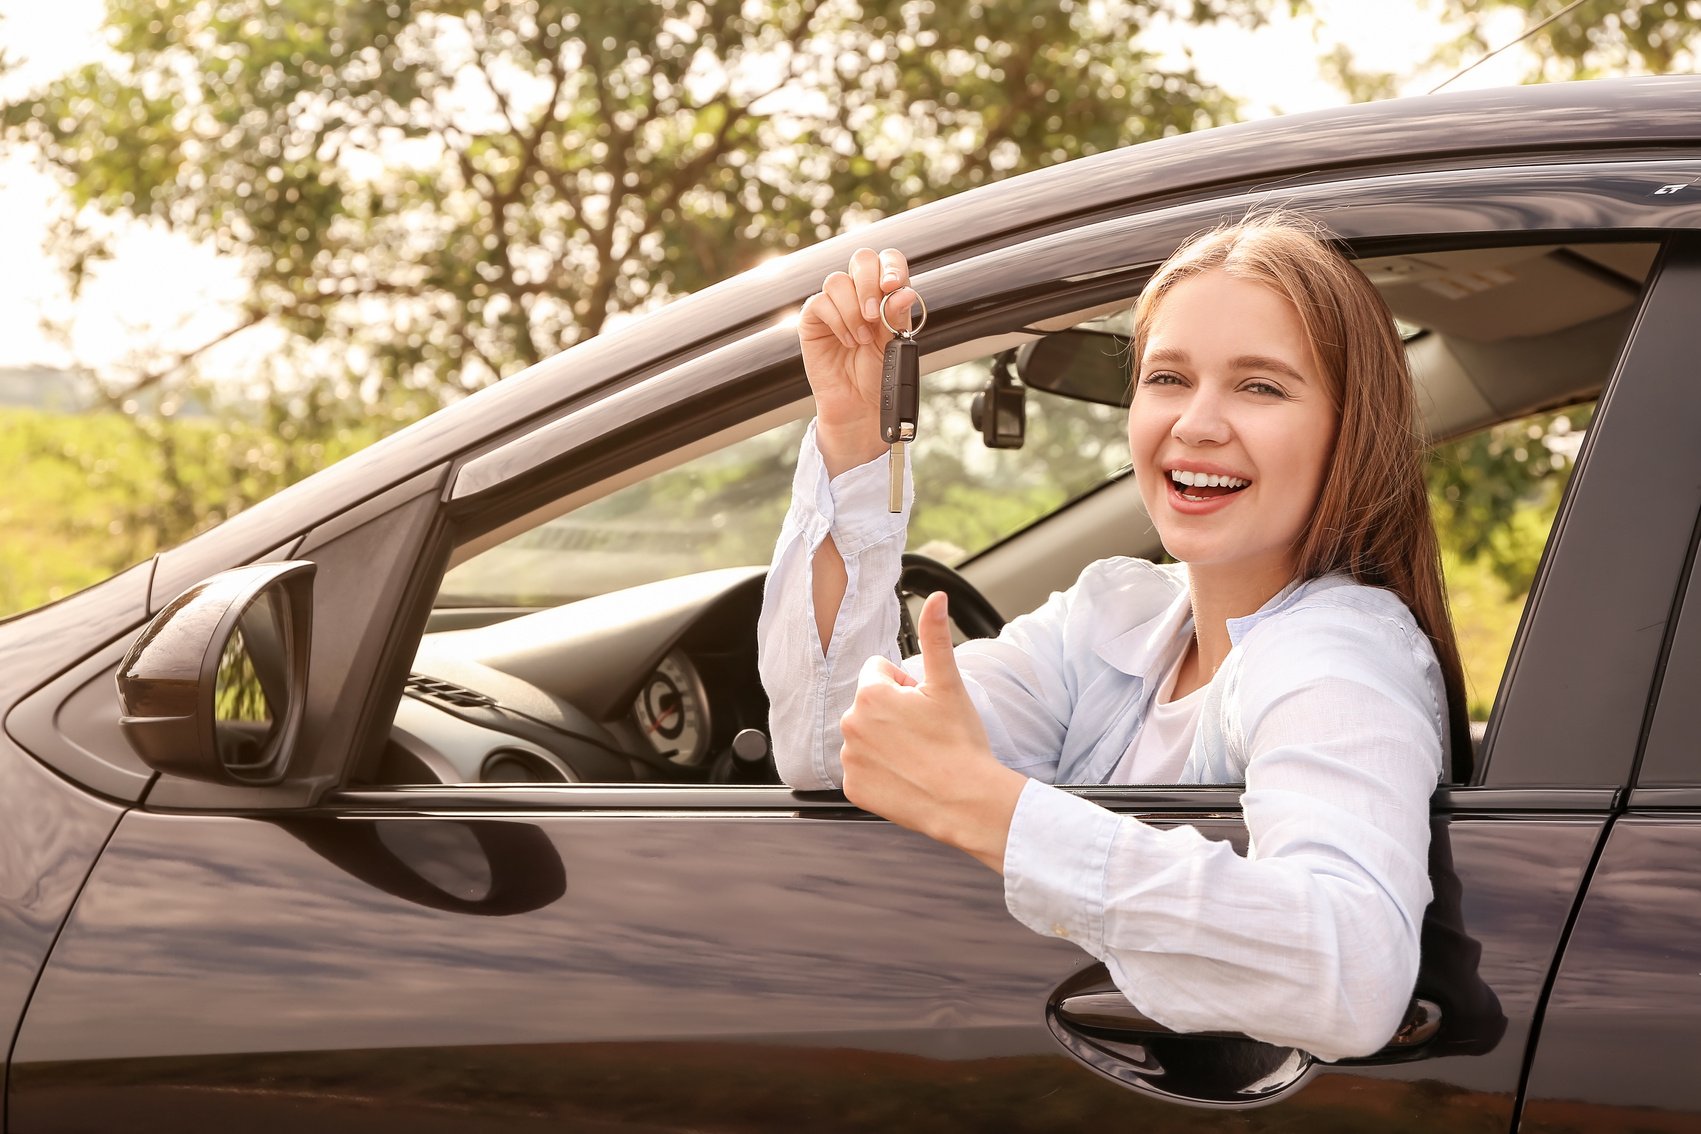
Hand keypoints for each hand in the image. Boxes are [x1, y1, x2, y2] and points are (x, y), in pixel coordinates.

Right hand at [798, 247, 916, 475]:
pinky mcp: (813, 318)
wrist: (859, 404)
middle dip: (869, 284)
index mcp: (885, 294)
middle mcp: (860, 293)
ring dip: (852, 310)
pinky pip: (821, 302)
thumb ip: (898, 317)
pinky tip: (846, 341)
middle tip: (873, 315)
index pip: (889, 261)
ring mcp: (835, 304)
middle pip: (862, 260)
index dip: (891, 266)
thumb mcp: (895, 344)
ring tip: (860, 339)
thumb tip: (904, 292)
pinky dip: (837, 321)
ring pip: (838, 281)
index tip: (892, 286)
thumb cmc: (879, 373)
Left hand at [839, 592, 1027, 870]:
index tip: (924, 706)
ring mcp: (849, 758)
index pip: (879, 671)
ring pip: (866, 736)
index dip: (906, 686)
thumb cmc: (959, 742)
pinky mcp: (851, 788)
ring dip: (885, 741)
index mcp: (870, 694)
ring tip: (917, 756)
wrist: (965, 801)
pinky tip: (905, 776)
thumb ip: (935, 636)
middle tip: (924, 733)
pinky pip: (862, 769)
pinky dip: (880, 771)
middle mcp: (850, 723)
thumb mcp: (948, 684)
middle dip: (894, 712)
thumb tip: (936, 597)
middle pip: (871, 704)